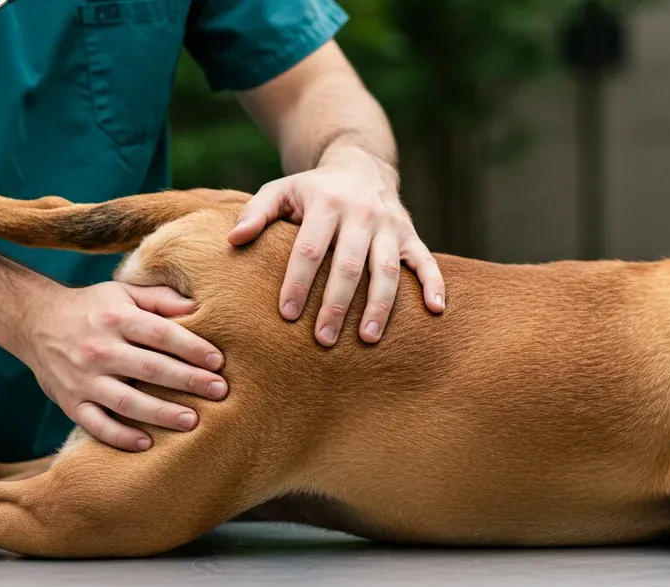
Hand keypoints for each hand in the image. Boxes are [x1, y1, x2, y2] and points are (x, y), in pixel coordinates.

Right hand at [12, 282, 227, 451]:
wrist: (34, 322)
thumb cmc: (92, 308)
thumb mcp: (123, 293)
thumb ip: (160, 300)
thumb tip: (200, 307)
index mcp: (116, 318)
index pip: (161, 334)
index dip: (192, 347)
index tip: (218, 361)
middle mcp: (99, 349)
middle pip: (150, 368)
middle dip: (188, 381)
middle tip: (219, 392)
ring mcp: (83, 379)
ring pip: (127, 401)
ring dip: (161, 413)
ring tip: (192, 421)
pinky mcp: (71, 402)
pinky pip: (97, 424)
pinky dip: (120, 437)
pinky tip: (146, 444)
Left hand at [227, 150, 444, 346]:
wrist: (360, 164)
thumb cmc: (313, 189)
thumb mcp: (281, 190)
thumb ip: (256, 212)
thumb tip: (234, 239)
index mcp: (327, 203)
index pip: (310, 249)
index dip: (298, 282)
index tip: (286, 315)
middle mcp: (362, 213)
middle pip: (349, 265)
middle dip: (336, 304)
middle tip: (323, 339)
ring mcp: (390, 225)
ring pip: (386, 270)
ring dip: (378, 306)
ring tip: (366, 338)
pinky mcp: (411, 235)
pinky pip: (426, 261)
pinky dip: (434, 285)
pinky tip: (436, 311)